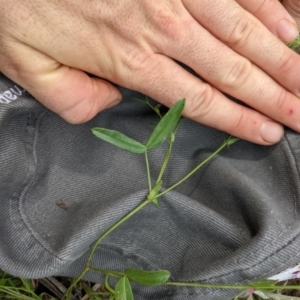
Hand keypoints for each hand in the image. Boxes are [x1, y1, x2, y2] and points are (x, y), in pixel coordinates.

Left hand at [0, 0, 298, 144]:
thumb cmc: (18, 5)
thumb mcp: (34, 70)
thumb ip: (76, 100)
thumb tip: (111, 104)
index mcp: (130, 60)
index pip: (199, 100)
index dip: (238, 120)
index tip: (269, 134)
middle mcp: (162, 25)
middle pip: (231, 69)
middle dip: (273, 95)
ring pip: (242, 30)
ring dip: (280, 58)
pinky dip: (268, 8)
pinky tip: (290, 28)